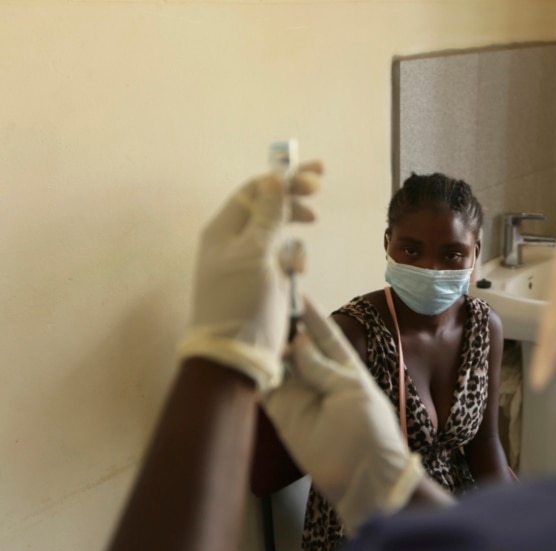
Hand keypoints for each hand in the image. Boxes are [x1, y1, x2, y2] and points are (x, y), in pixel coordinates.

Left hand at [177, 162, 322, 392]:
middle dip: (293, 200)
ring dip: (294, 239)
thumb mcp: (255, 255)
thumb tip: (272, 177)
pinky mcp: (264, 281)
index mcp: (223, 231)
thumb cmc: (240, 303)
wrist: (236, 356)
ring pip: (279, 234)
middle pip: (267, 207)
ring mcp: (250, 262)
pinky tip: (297, 275)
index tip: (317, 177)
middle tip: (319, 193)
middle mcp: (234, 242)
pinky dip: (294, 261)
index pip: (255, 191)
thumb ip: (266, 215)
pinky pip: (284, 259)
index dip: (284, 178)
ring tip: (299, 258)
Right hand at [262, 298, 425, 532]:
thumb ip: (322, 367)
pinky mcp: (281, 413)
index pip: (324, 332)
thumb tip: (298, 341)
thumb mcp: (352, 391)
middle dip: (281, 324)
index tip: (293, 288)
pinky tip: (242, 353)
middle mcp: (318, 375)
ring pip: (277, 361)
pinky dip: (254, 371)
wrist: (361, 476)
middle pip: (295, 343)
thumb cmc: (367, 430)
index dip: (309, 312)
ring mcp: (298, 393)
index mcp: (344, 366)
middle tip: (260, 301)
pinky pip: (264, 387)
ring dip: (265, 345)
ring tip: (246, 322)